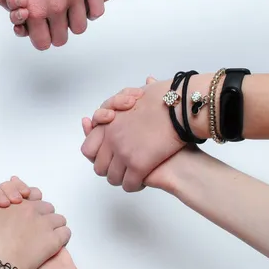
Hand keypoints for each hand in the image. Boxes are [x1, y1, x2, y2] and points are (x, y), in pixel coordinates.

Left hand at [0, 0, 103, 49]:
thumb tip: (7, 7)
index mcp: (35, 8)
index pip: (41, 42)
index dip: (39, 37)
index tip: (40, 28)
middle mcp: (57, 6)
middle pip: (61, 38)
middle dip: (55, 32)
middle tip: (52, 19)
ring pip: (80, 26)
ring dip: (73, 22)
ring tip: (67, 9)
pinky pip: (97, 9)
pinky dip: (90, 9)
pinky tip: (82, 0)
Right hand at [0, 179, 70, 268]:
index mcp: (12, 204)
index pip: (26, 194)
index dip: (27, 201)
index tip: (23, 211)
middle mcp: (30, 209)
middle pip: (44, 206)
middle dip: (41, 214)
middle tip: (33, 228)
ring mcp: (44, 223)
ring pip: (58, 218)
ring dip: (53, 225)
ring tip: (45, 237)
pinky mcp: (54, 240)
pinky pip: (65, 232)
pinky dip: (61, 238)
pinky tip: (53, 246)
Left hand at [81, 77, 184, 191]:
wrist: (179, 106)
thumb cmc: (165, 97)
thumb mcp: (142, 92)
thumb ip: (136, 95)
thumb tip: (145, 82)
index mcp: (107, 125)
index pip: (88, 149)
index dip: (97, 156)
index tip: (107, 158)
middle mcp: (111, 140)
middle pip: (99, 167)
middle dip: (109, 171)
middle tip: (121, 170)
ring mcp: (123, 153)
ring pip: (113, 178)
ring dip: (121, 179)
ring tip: (131, 178)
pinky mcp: (139, 165)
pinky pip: (129, 184)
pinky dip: (134, 185)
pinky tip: (142, 182)